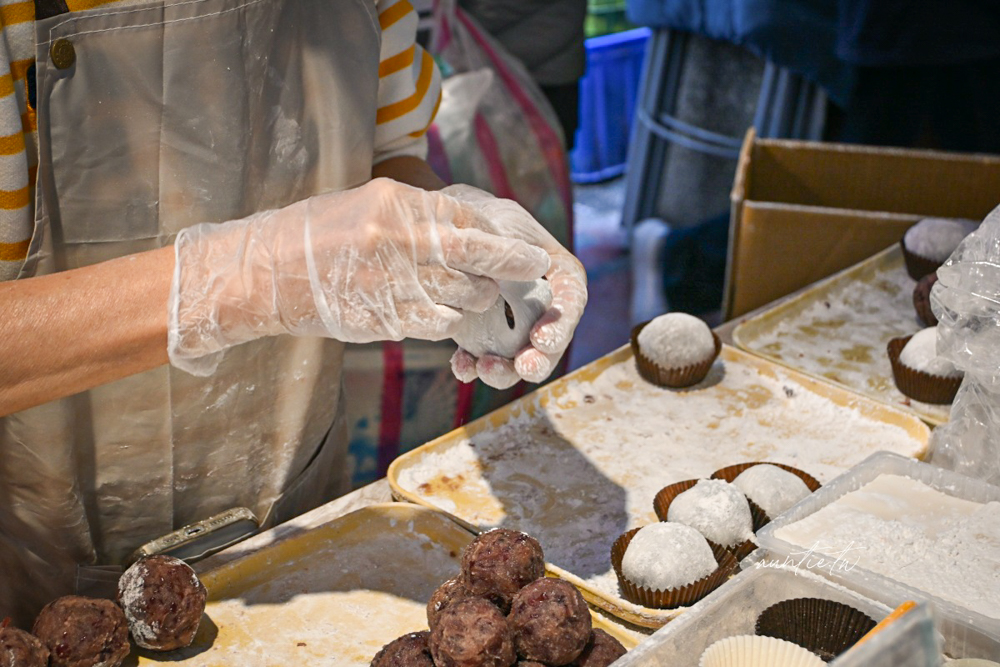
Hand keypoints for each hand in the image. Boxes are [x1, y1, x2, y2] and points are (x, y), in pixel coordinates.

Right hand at [168, 179, 550, 375]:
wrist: (265, 273)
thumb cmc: (316, 232)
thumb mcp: (367, 203)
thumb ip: (418, 215)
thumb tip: (467, 228)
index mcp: (395, 206)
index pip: (466, 220)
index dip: (500, 238)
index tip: (522, 247)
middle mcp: (396, 244)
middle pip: (474, 259)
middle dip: (510, 267)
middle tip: (532, 270)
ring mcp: (390, 285)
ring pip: (461, 297)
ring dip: (478, 298)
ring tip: (479, 294)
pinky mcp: (382, 320)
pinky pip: (436, 324)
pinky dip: (450, 321)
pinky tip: (448, 314)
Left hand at [442, 185, 587, 388]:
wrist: (444, 227)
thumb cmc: (482, 216)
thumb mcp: (500, 222)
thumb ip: (511, 246)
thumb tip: (530, 265)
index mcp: (558, 272)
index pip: (571, 299)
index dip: (561, 323)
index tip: (542, 338)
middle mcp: (541, 304)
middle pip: (550, 339)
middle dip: (540, 360)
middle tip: (525, 368)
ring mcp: (512, 324)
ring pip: (517, 357)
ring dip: (505, 371)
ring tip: (485, 369)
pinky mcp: (482, 335)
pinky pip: (482, 358)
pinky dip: (472, 366)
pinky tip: (461, 367)